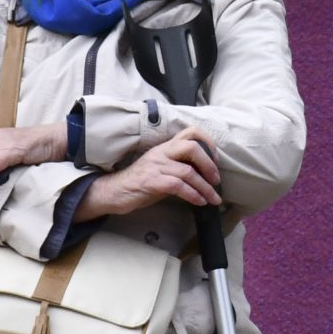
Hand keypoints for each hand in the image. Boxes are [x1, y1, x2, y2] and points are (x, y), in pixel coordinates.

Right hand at [77, 127, 221, 218]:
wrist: (115, 192)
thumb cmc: (141, 182)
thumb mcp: (163, 169)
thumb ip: (180, 166)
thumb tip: (205, 174)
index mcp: (165, 147)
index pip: (191, 132)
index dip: (208, 142)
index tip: (215, 159)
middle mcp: (161, 152)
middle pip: (192, 147)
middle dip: (209, 165)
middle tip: (216, 180)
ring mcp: (155, 166)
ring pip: (188, 171)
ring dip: (205, 187)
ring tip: (213, 198)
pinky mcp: (151, 181)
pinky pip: (178, 186)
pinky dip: (193, 194)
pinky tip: (199, 201)